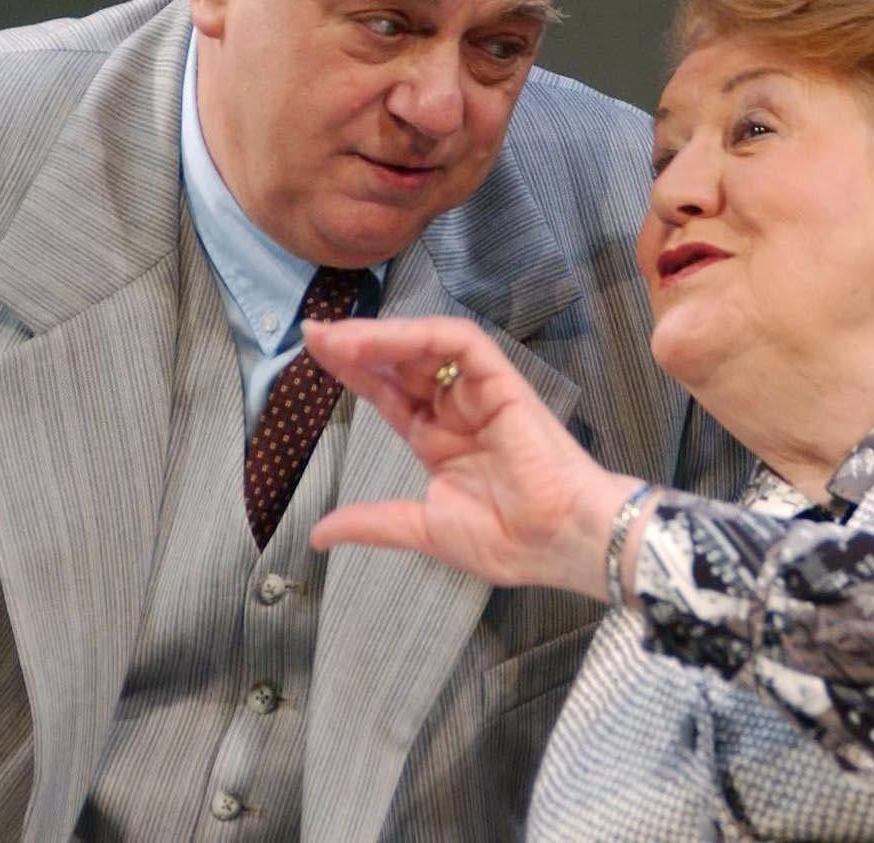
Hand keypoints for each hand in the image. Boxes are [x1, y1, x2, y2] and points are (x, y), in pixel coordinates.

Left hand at [305, 316, 642, 600]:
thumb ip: (373, 523)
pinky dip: (419, 335)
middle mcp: (455, 409)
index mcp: (439, 440)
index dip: (352, 373)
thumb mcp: (423, 530)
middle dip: (355, 345)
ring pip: (425, 345)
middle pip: (399, 363)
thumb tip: (319, 533)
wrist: (560, 541)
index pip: (388, 394)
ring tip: (336, 338)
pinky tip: (380, 340)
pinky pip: (459, 342)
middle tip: (313, 333)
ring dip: (380, 336)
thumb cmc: (510, 540)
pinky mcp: (501, 379)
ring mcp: (478, 391)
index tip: (313, 353)